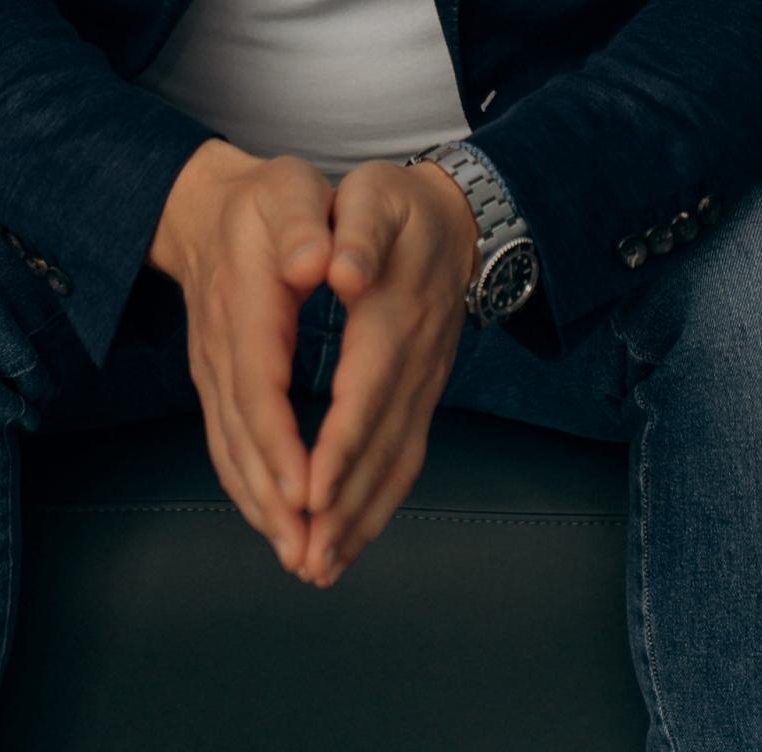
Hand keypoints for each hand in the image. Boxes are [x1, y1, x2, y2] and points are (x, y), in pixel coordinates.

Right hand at [146, 139, 337, 577]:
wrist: (204, 207)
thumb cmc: (266, 200)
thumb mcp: (290, 192)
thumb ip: (304, 227)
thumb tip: (317, 264)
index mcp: (247, 302)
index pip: (258, 383)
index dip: (279, 442)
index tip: (306, 492)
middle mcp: (221, 346)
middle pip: (241, 434)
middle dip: (273, 499)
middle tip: (308, 553)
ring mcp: (213, 370)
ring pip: (231, 449)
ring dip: (261, 507)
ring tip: (299, 557)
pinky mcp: (216, 384)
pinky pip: (228, 445)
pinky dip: (251, 489)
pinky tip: (276, 523)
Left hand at [294, 157, 477, 588]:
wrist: (455, 216)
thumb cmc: (397, 205)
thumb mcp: (375, 197)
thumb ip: (359, 233)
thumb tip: (342, 269)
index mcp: (396, 315)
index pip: (367, 392)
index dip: (339, 445)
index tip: (309, 493)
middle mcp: (416, 360)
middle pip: (382, 445)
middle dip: (344, 506)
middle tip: (305, 557)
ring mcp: (425, 383)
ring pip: (396, 461)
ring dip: (361, 518)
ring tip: (321, 564)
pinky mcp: (424, 395)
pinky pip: (405, 458)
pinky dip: (379, 503)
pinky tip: (351, 535)